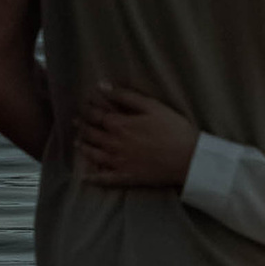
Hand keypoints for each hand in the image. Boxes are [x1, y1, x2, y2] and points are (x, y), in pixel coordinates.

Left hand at [75, 85, 198, 190]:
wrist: (189, 159)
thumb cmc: (174, 129)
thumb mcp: (152, 106)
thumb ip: (126, 96)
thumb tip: (102, 86)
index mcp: (120, 125)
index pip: (96, 115)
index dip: (88, 109)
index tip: (84, 104)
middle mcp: (114, 144)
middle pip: (92, 134)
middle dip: (82, 126)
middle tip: (76, 122)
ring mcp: (119, 162)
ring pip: (94, 155)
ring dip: (83, 148)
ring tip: (77, 143)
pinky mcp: (126, 177)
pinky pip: (105, 179)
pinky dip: (94, 178)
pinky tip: (86, 178)